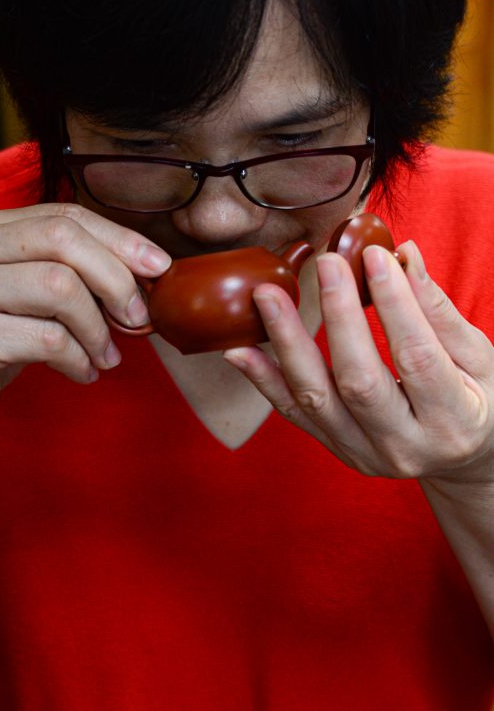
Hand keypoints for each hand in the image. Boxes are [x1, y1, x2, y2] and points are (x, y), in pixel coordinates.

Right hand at [0, 203, 169, 439]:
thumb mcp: (21, 295)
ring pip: (60, 289)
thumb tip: (145, 273)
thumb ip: (65, 271)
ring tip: (106, 356)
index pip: (66, 217)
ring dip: (98, 329)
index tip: (160, 267)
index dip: (120, 240)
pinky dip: (78, 360)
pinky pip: (47, 340)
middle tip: (140, 318)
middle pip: (65, 242)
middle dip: (117, 279)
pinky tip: (82, 373)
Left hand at [224, 241, 493, 487]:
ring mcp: (364, 453)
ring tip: (266, 296)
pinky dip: (263, 381)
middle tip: (324, 263)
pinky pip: (292, 414)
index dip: (395, 304)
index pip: (417, 357)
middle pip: (359, 381)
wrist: (464, 458)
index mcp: (452, 421)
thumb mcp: (479, 358)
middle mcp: (404, 447)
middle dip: (338, 316)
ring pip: (315, 399)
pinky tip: (239, 350)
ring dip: (287, 344)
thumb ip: (438, 309)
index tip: (374, 255)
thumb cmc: (478, 398)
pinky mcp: (336, 449)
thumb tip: (403, 252)